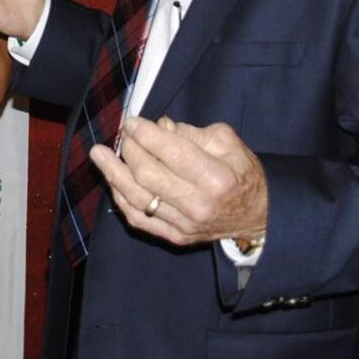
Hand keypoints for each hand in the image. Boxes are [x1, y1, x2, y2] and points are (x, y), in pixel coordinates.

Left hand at [91, 115, 268, 247]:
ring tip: (99, 155)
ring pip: (138, 199)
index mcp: (216, 178)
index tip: (132, 121)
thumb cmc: (242, 174)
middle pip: (149, 176)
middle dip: (129, 150)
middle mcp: (198, 205)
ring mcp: (185, 225)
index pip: (172, 152)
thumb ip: (192, 132)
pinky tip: (113, 181)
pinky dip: (122, 199)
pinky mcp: (176, 237)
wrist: (259, 217)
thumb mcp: (228, 142)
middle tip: (122, 135)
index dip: (147, 134)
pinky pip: (140, 220)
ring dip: (114, 174)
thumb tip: (160, 126)